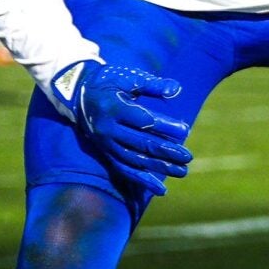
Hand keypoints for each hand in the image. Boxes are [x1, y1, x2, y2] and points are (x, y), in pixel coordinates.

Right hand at [53, 61, 191, 192]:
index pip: (142, 120)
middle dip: (166, 151)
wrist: (79, 95)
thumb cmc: (110, 83)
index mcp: (113, 108)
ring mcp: (106, 144)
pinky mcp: (106, 153)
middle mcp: (107, 129)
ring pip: (135, 160)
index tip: (185, 130)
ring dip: (159, 168)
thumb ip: (152, 85)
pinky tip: (162, 190)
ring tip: (183, 171)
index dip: (164, 126)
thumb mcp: (128, 78)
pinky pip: (124, 170)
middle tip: (188, 156)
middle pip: (140, 143)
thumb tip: (176, 90)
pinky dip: (142, 180)